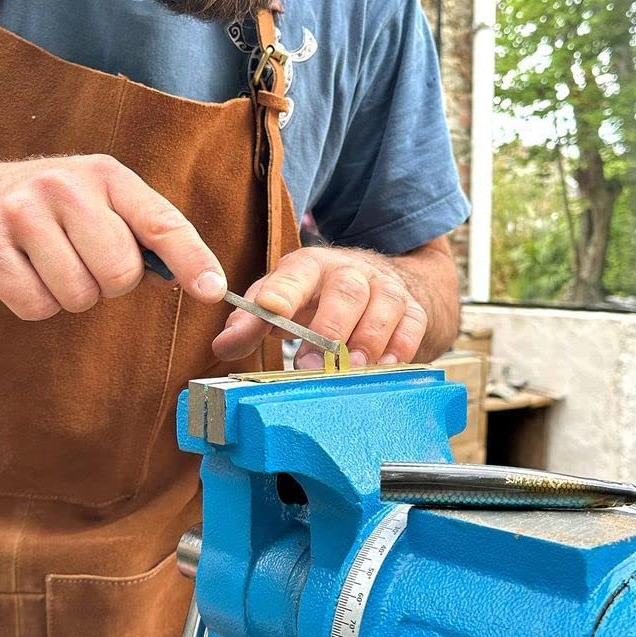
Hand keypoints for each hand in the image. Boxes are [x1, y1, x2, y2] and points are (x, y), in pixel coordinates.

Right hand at [0, 155, 225, 319]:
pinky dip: (35, 303)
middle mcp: (64, 185)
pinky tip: (20, 272)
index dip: (192, 260)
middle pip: (120, 274)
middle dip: (108, 284)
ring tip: (47, 263)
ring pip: (79, 295)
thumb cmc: (46, 209)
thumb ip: (143, 233)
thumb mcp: (97, 200)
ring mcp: (21, 212)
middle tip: (81, 260)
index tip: (214, 291)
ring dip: (69, 295)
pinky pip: (37, 306)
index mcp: (105, 174)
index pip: (161, 221)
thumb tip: (199, 280)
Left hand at [212, 246, 427, 367]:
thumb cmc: (316, 299)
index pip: (296, 273)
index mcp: (310, 267)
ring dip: (368, 340)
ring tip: (351, 369)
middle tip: (312, 364)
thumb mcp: (279, 302)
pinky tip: (387, 367)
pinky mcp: (412, 308)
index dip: (284, 289)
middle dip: (330, 328)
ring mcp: (384, 288)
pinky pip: (413, 323)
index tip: (272, 308)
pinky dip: (402, 346)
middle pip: (345, 290)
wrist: (375, 282)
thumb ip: (250, 323)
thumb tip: (222, 346)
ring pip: (384, 305)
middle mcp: (350, 271)